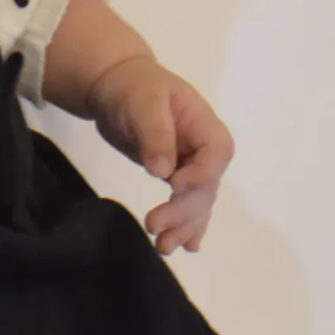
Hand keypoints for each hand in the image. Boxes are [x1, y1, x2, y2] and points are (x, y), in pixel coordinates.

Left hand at [86, 55, 233, 256]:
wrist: (118, 87)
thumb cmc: (134, 87)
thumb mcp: (143, 103)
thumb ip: (155, 133)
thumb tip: (162, 171)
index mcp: (205, 125)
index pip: (215, 154)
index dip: (200, 174)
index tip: (173, 187)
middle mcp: (205, 150)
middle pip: (205, 186)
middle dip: (183, 210)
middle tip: (153, 225)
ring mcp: (193, 166)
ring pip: (197, 202)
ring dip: (184, 226)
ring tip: (163, 247)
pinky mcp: (176, 177)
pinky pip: (188, 204)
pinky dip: (187, 225)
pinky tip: (185, 246)